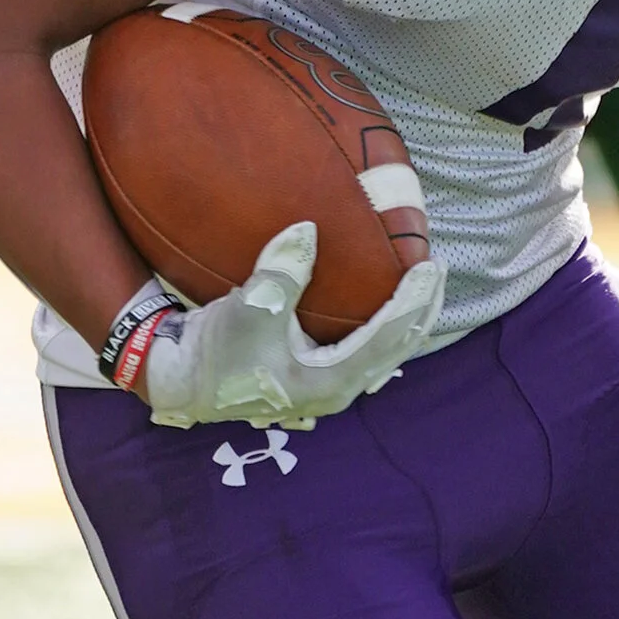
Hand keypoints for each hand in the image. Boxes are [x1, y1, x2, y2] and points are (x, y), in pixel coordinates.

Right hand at [142, 222, 442, 429]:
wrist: (181, 381)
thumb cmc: (215, 353)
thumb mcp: (248, 311)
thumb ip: (282, 273)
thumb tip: (307, 230)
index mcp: (331, 380)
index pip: (390, 337)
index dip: (413, 300)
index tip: (429, 265)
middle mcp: (337, 388)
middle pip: (398, 348)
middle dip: (421, 309)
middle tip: (436, 268)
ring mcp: (327, 385)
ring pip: (384, 353)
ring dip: (406, 319)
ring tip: (420, 286)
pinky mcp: (314, 375)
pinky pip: (364, 350)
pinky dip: (382, 326)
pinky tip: (381, 306)